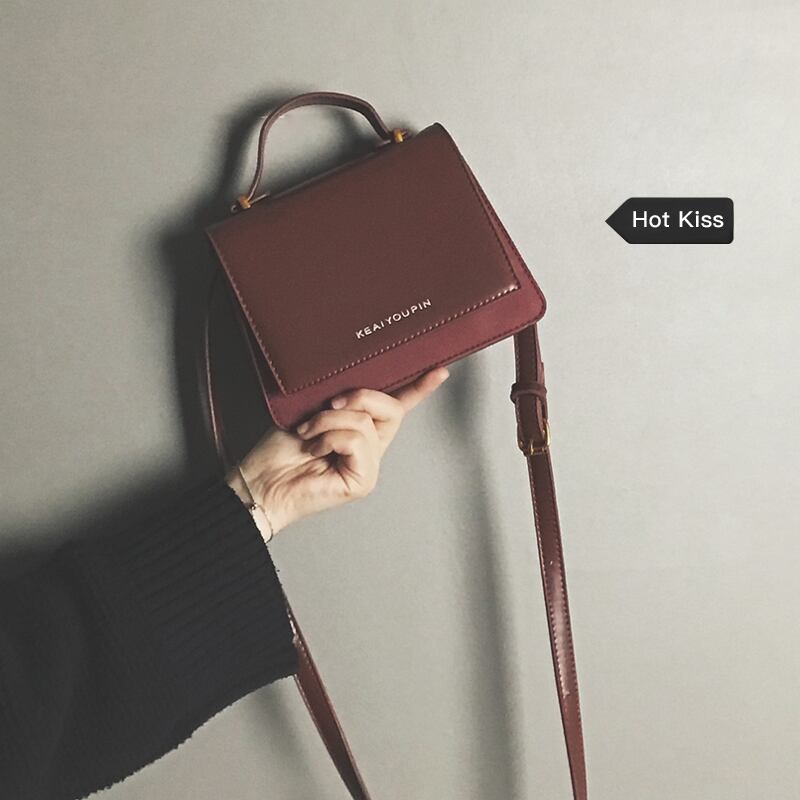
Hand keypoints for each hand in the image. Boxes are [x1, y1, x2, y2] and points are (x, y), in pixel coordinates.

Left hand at [226, 367, 449, 539]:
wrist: (260, 480)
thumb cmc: (279, 450)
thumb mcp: (313, 410)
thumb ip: (342, 401)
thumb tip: (356, 387)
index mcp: (361, 428)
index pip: (396, 406)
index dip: (418, 388)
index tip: (439, 370)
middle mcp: (371, 446)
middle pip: (391, 407)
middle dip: (360, 396)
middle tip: (330, 404)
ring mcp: (369, 465)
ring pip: (365, 422)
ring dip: (328, 421)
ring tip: (307, 433)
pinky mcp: (363, 480)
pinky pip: (356, 440)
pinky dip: (330, 437)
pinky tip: (314, 450)